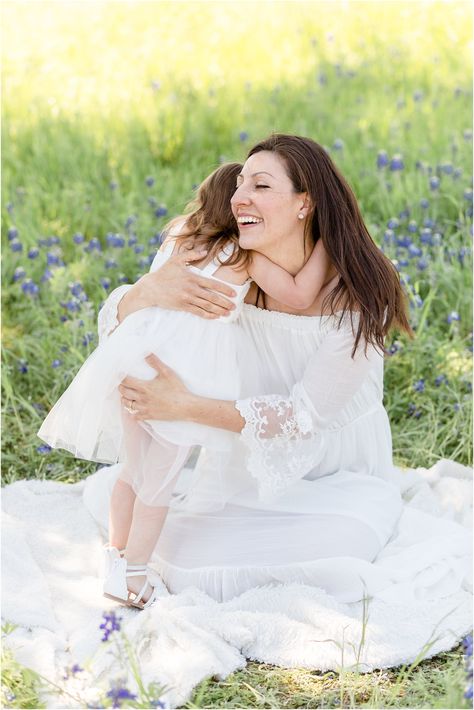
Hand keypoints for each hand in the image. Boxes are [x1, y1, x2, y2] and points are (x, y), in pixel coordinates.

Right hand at [119, 248, 236, 321]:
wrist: (151, 287)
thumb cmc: (164, 272)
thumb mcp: (176, 260)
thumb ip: (191, 254)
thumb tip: (204, 250)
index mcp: (192, 278)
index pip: (212, 284)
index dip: (224, 289)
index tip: (233, 293)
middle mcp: (191, 289)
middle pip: (212, 297)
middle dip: (224, 302)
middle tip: (234, 306)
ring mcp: (187, 299)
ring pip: (206, 306)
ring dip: (219, 310)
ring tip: (228, 312)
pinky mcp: (182, 306)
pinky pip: (197, 312)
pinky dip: (207, 315)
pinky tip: (215, 316)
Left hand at [119, 354, 192, 420]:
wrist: (185, 406)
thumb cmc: (177, 389)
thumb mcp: (167, 372)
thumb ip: (155, 362)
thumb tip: (146, 353)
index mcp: (145, 387)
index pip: (126, 381)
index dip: (121, 377)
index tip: (120, 374)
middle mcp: (142, 398)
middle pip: (124, 392)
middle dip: (121, 387)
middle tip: (122, 383)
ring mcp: (144, 408)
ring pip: (127, 404)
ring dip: (125, 399)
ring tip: (127, 395)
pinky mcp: (149, 416)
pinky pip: (135, 416)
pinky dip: (132, 412)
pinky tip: (135, 408)